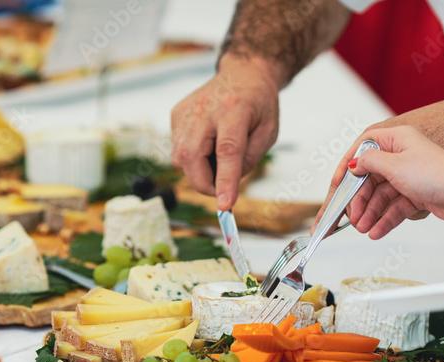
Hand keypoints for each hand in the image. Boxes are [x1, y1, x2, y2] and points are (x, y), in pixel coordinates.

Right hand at [170, 55, 281, 209]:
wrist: (243, 73)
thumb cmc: (259, 104)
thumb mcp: (268, 133)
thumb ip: (248, 161)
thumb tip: (226, 187)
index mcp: (235, 110)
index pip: (227, 151)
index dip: (225, 180)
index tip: (225, 205)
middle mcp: (206, 108)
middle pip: (192, 157)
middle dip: (204, 183)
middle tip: (222, 189)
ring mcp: (186, 110)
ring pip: (180, 158)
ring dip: (198, 171)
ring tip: (217, 157)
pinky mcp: (176, 114)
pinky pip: (178, 150)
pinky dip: (192, 158)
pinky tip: (207, 144)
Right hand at [313, 95, 443, 236]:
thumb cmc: (435, 173)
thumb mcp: (394, 165)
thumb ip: (369, 163)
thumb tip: (354, 164)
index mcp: (396, 139)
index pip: (363, 148)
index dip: (348, 165)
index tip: (337, 182)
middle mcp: (402, 156)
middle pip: (370, 178)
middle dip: (359, 199)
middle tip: (352, 217)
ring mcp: (409, 177)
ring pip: (382, 196)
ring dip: (371, 213)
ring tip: (363, 228)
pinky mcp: (417, 195)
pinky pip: (395, 208)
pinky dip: (385, 220)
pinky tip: (376, 232)